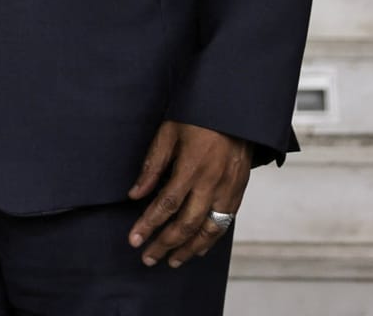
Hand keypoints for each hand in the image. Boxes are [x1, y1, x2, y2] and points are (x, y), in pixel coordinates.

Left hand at [127, 120, 249, 266]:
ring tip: (171, 261)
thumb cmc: (196, 118)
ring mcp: (228, 191)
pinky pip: (225, 224)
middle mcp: (211, 184)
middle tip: (148, 257)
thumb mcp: (166, 134)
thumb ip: (151, 166)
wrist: (235, 112)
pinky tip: (198, 249)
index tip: (134, 240)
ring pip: (208, 230)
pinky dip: (210, 240)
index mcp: (191, 168)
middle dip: (165, 243)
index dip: (149, 224)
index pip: (166, 205)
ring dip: (189, 249)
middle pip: (186, 224)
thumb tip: (134, 194)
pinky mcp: (238, 193)